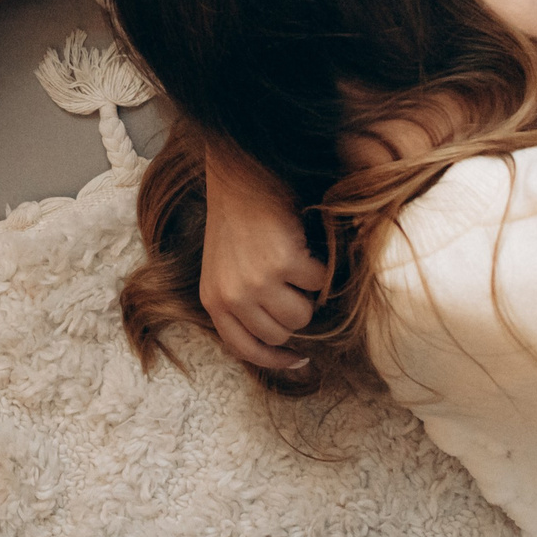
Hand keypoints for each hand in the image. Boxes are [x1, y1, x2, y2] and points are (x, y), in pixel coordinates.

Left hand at [201, 146, 327, 371]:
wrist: (240, 176)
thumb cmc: (236, 221)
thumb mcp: (224, 268)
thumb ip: (242, 304)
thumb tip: (285, 343)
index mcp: (213, 301)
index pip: (245, 349)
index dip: (275, 360)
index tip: (299, 359)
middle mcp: (232, 296)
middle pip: (280, 333)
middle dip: (294, 311)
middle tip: (293, 282)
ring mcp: (257, 282)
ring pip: (302, 315)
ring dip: (308, 293)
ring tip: (297, 263)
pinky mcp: (284, 262)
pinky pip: (319, 284)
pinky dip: (323, 268)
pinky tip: (310, 247)